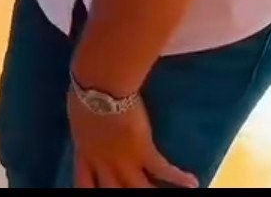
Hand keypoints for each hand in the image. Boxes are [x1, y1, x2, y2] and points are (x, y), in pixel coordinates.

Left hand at [69, 91, 197, 188]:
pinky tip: (192, 181)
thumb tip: (84, 124)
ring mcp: (125, 161)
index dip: (89, 191)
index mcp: (84, 153)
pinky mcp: (145, 151)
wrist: (101, 84)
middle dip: (122, 194)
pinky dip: (178, 177)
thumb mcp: (79, 114)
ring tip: (167, 195)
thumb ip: (84, 128)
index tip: (97, 192)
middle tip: (132, 196)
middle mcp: (105, 164)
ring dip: (153, 191)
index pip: (83, 182)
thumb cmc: (85, 90)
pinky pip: (163, 170)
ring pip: (140, 188)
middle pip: (113, 191)